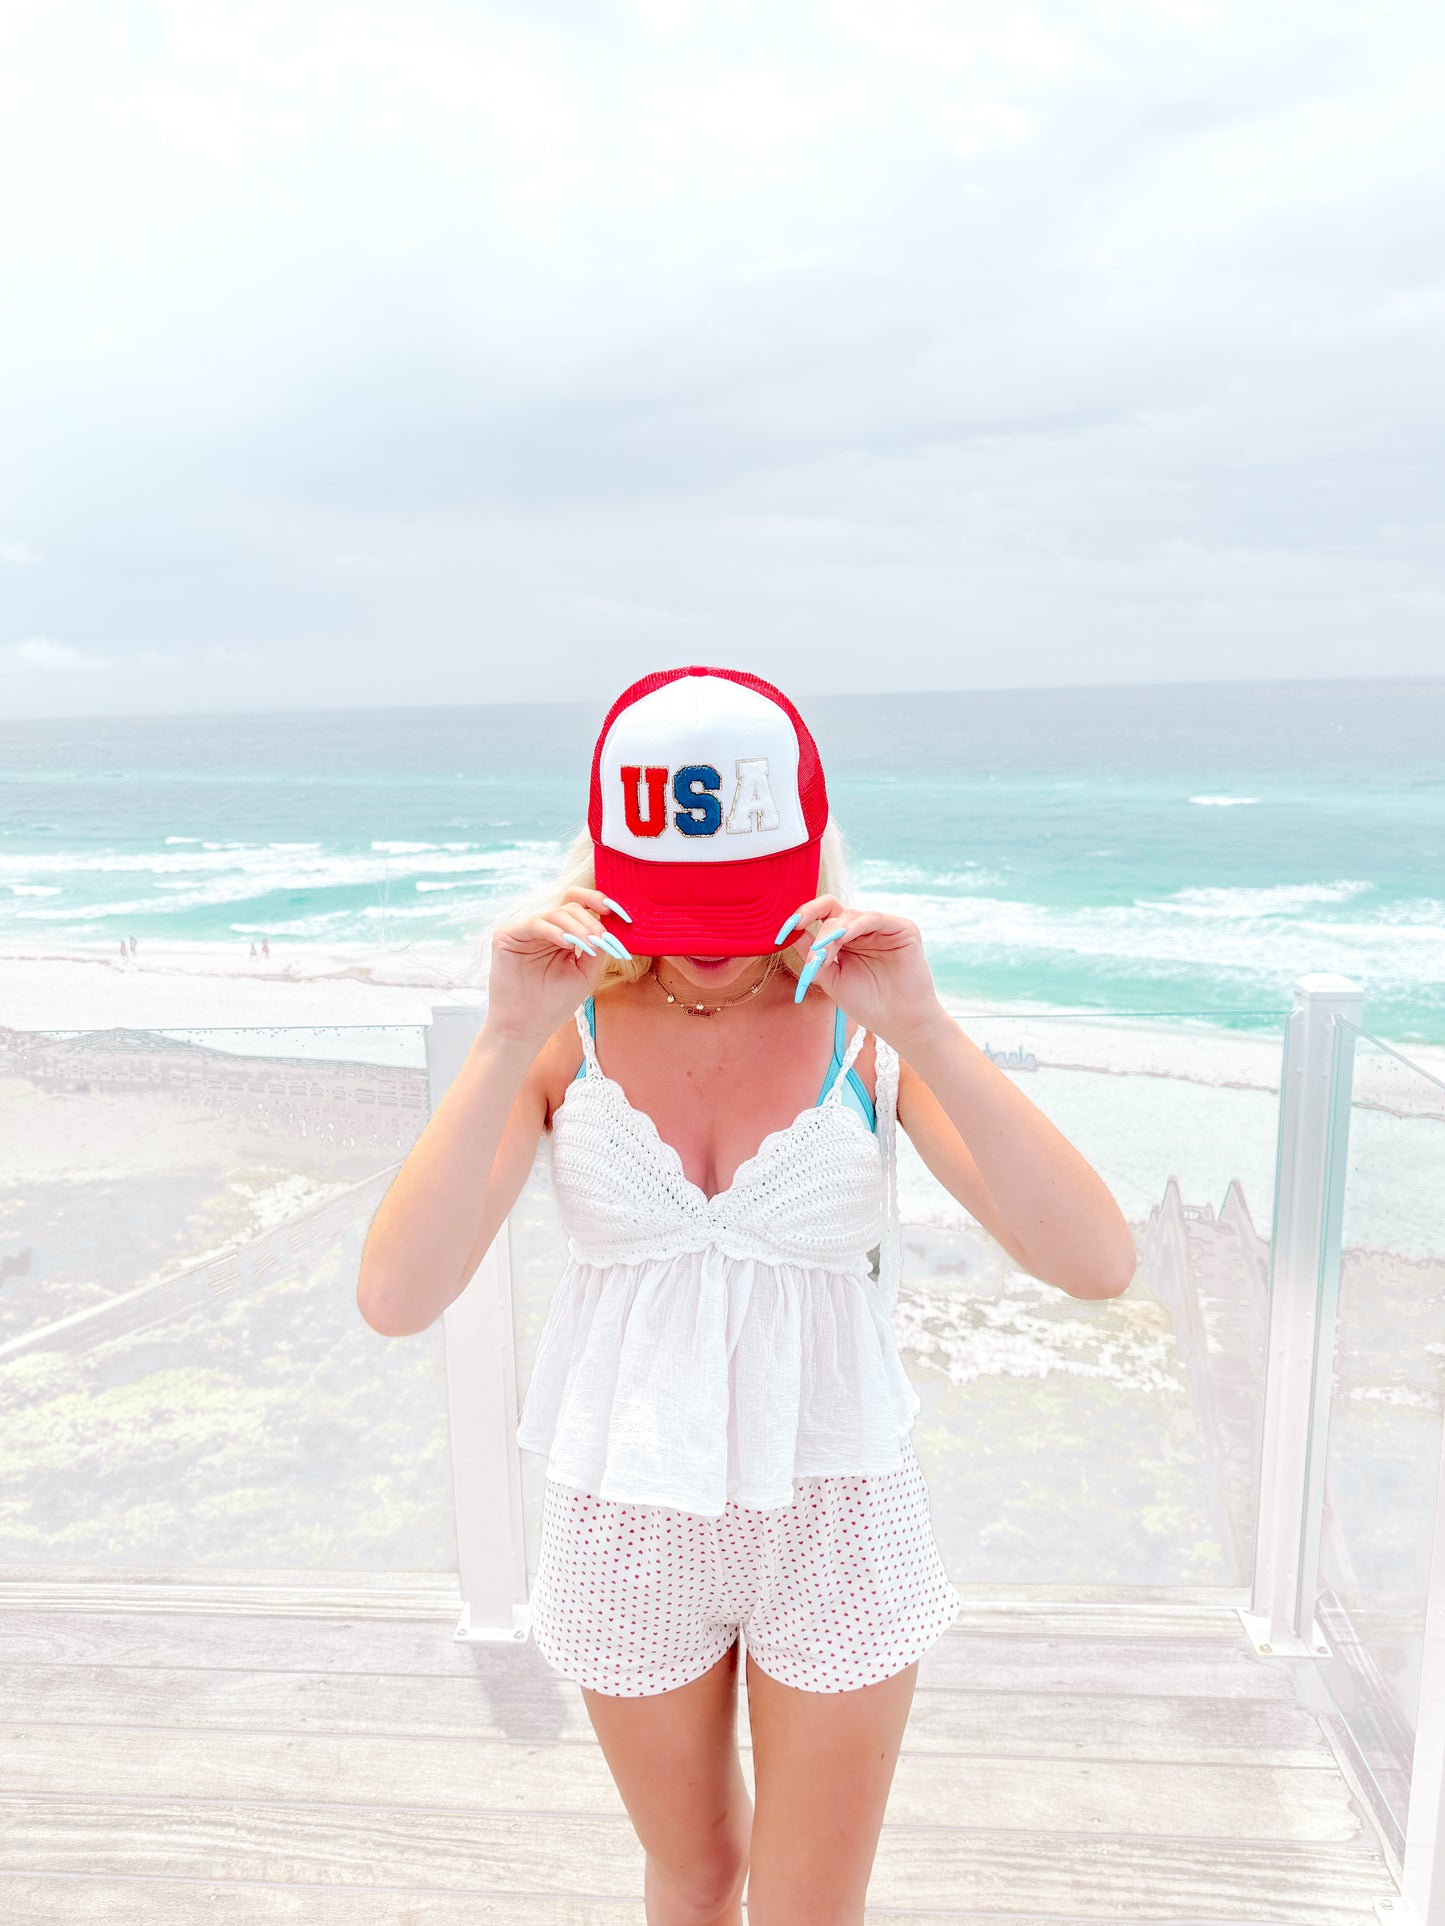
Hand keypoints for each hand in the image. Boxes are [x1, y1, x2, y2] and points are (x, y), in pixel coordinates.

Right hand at [484, 886, 633, 1046]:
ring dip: (578, 928)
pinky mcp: (507, 935)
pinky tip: (566, 944)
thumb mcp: (586, 973)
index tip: (622, 914)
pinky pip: (535, 923)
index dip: (600, 902)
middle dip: (592, 922)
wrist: (527, 1027)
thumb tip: (612, 927)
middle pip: (571, 905)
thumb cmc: (555, 1003)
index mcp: (562, 933)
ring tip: (589, 946)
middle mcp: (544, 928)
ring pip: (556, 913)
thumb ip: (598, 948)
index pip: (580, 905)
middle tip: (603, 940)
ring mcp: (525, 930)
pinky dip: (554, 931)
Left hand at [774, 894, 943, 1049]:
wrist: (897, 1022)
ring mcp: (882, 927)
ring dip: (831, 933)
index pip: (821, 917)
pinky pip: (873, 918)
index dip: (802, 917)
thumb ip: (813, 955)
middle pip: (832, 909)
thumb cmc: (867, 1003)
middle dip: (812, 920)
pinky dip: (854, 926)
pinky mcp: (902, 928)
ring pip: (849, 915)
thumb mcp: (830, 977)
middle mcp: (862, 929)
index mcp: (845, 939)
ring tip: (823, 956)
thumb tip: (790, 934)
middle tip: (800, 935)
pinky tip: (843, 938)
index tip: (783, 930)